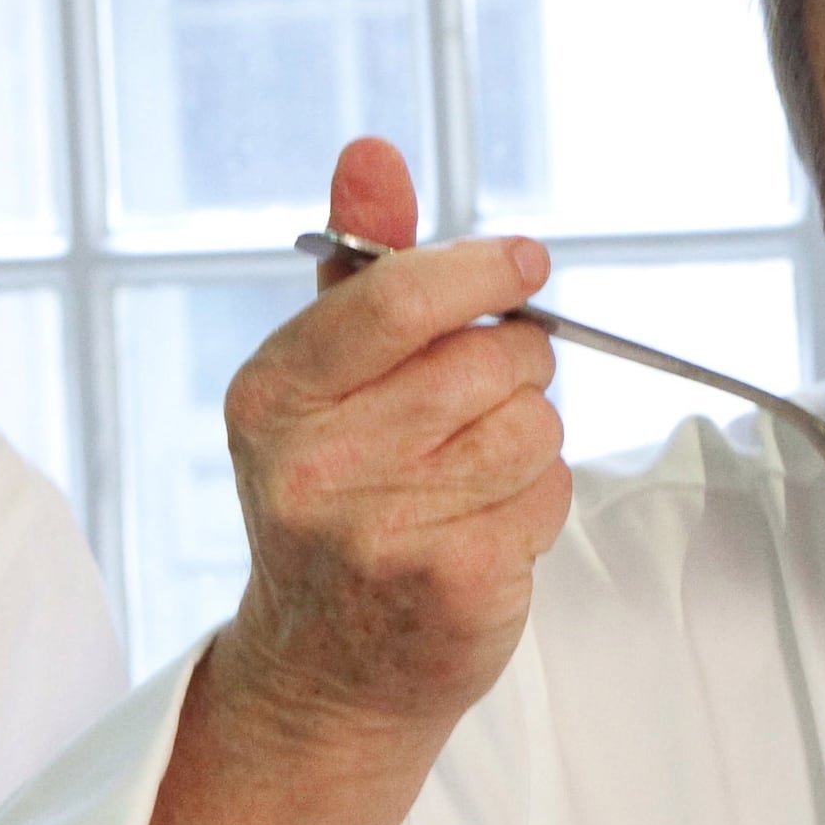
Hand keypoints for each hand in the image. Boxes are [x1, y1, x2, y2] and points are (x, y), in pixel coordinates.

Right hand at [201, 138, 570, 758]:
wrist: (325, 672)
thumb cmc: (336, 500)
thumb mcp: (321, 381)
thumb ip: (358, 265)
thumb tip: (372, 152)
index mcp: (273, 397)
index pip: (398, 296)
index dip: (479, 269)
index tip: (524, 262)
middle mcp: (316, 466)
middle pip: (489, 359)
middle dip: (510, 369)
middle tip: (474, 407)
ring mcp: (383, 532)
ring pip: (533, 425)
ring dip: (528, 442)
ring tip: (469, 479)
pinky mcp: (455, 583)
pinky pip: (552, 492)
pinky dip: (539, 502)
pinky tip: (485, 528)